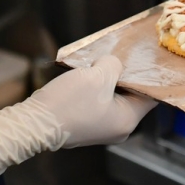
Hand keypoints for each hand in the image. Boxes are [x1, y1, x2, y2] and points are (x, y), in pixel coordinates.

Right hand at [0, 55, 155, 184]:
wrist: (34, 125)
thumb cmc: (69, 103)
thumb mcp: (97, 75)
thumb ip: (113, 65)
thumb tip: (112, 65)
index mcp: (128, 120)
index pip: (151, 96)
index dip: (149, 76)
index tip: (147, 59)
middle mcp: (118, 129)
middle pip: (132, 96)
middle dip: (125, 75)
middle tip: (120, 55)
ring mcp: (100, 129)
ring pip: (113, 98)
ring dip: (107, 80)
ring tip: (100, 62)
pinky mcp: (85, 126)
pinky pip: (98, 103)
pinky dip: (95, 89)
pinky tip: (86, 75)